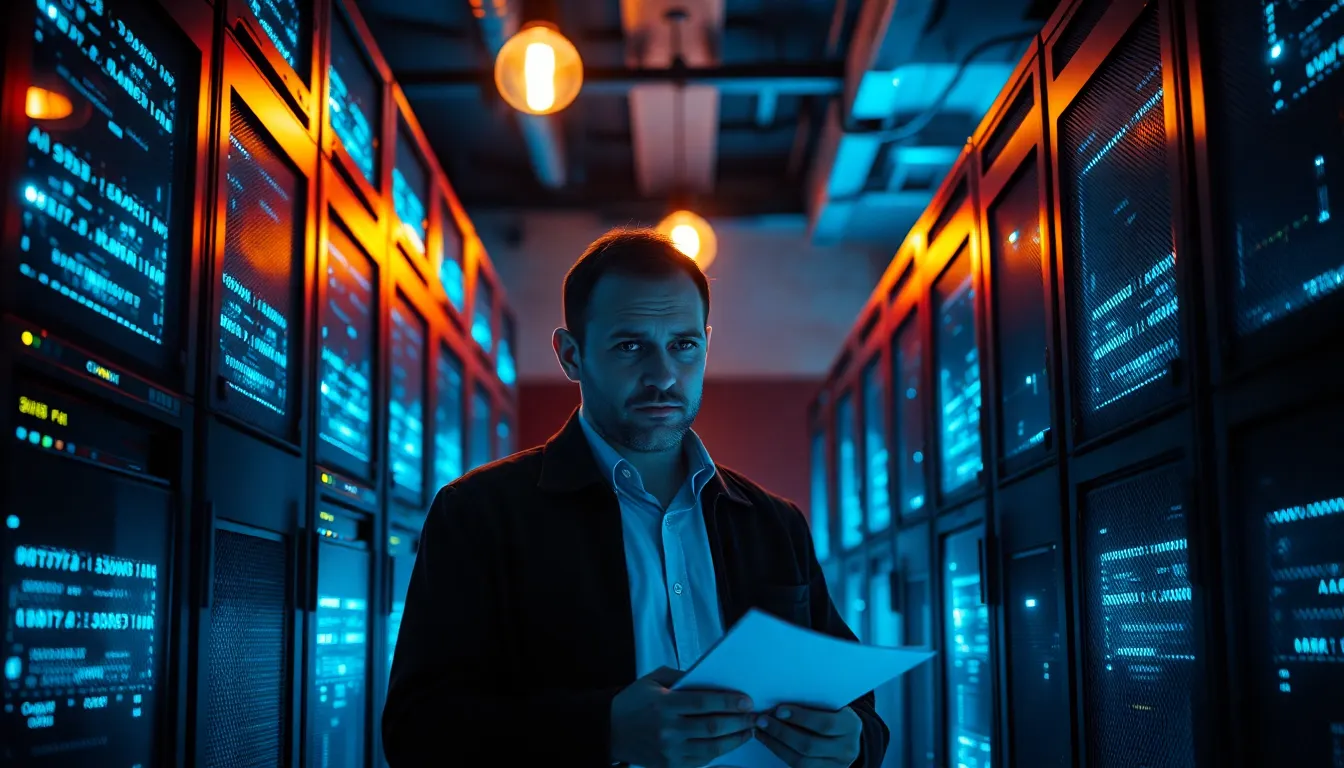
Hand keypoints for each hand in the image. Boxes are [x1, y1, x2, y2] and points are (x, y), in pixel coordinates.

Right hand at [609, 666, 756, 767]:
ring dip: (735, 740)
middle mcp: (668, 729)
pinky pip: (701, 761)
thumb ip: (681, 677)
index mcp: (664, 704)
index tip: (746, 700)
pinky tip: (729, 744)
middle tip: (755, 716)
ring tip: (748, 731)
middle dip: (739, 721)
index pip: (704, 702)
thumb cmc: (633, 702)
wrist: (609, 731)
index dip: (729, 701)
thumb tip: (710, 679)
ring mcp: (669, 751)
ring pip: (711, 748)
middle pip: (713, 727)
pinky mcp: (670, 766)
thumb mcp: (652, 679)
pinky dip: (718, 753)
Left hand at [754, 704, 862, 766]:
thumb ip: (814, 705)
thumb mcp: (831, 706)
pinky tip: (769, 743)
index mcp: (850, 725)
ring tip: (761, 731)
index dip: (800, 718)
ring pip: (802, 761)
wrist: (846, 739)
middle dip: (781, 732)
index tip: (779, 710)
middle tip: (762, 720)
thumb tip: (779, 704)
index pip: (825, 724)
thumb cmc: (833, 715)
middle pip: (810, 745)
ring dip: (776, 745)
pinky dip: (781, 754)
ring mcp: (837, 766)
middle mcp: (847, 749)